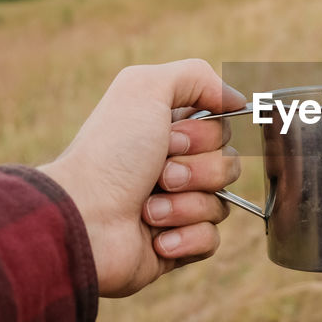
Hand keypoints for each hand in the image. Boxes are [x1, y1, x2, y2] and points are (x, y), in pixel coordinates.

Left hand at [39, 59, 245, 296]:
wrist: (84, 219)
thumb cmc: (110, 153)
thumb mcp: (145, 87)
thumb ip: (196, 75)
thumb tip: (237, 99)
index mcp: (166, 132)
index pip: (223, 130)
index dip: (205, 135)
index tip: (170, 137)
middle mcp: (172, 167)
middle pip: (228, 166)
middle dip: (197, 171)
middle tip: (160, 174)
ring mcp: (175, 208)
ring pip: (221, 204)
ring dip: (185, 205)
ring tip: (148, 210)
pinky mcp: (175, 246)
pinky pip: (211, 240)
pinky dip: (185, 238)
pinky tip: (155, 239)